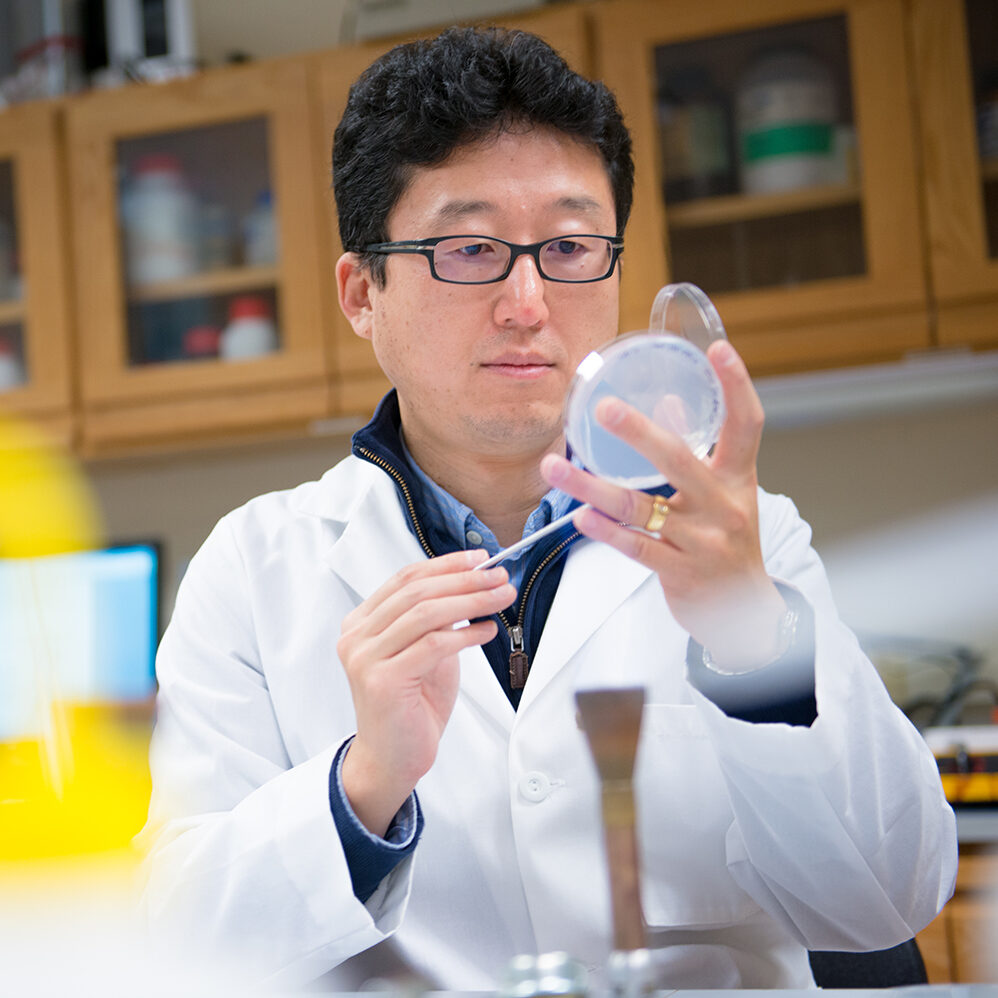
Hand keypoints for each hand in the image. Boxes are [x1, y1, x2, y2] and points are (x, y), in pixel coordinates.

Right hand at [338, 549, 514, 835]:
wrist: (393, 759)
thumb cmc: (411, 705)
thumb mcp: (425, 650)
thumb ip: (438, 619)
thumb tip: (475, 581)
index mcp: (361, 622)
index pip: (406, 578)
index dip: (446, 564)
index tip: (480, 558)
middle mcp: (356, 636)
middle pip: (417, 591)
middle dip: (464, 579)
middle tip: (499, 576)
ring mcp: (364, 658)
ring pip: (425, 613)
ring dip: (470, 601)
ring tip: (501, 598)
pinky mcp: (381, 680)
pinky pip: (432, 645)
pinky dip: (465, 633)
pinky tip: (487, 630)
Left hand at [541, 339, 786, 670]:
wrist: (745, 612)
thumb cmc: (728, 542)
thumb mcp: (725, 493)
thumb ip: (698, 450)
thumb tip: (667, 401)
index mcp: (739, 478)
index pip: (746, 424)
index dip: (736, 385)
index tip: (717, 350)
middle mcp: (724, 506)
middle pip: (680, 459)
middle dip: (639, 432)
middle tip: (603, 408)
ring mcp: (703, 541)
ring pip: (640, 507)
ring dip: (591, 487)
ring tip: (554, 467)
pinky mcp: (681, 572)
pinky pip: (636, 547)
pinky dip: (605, 531)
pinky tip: (579, 517)